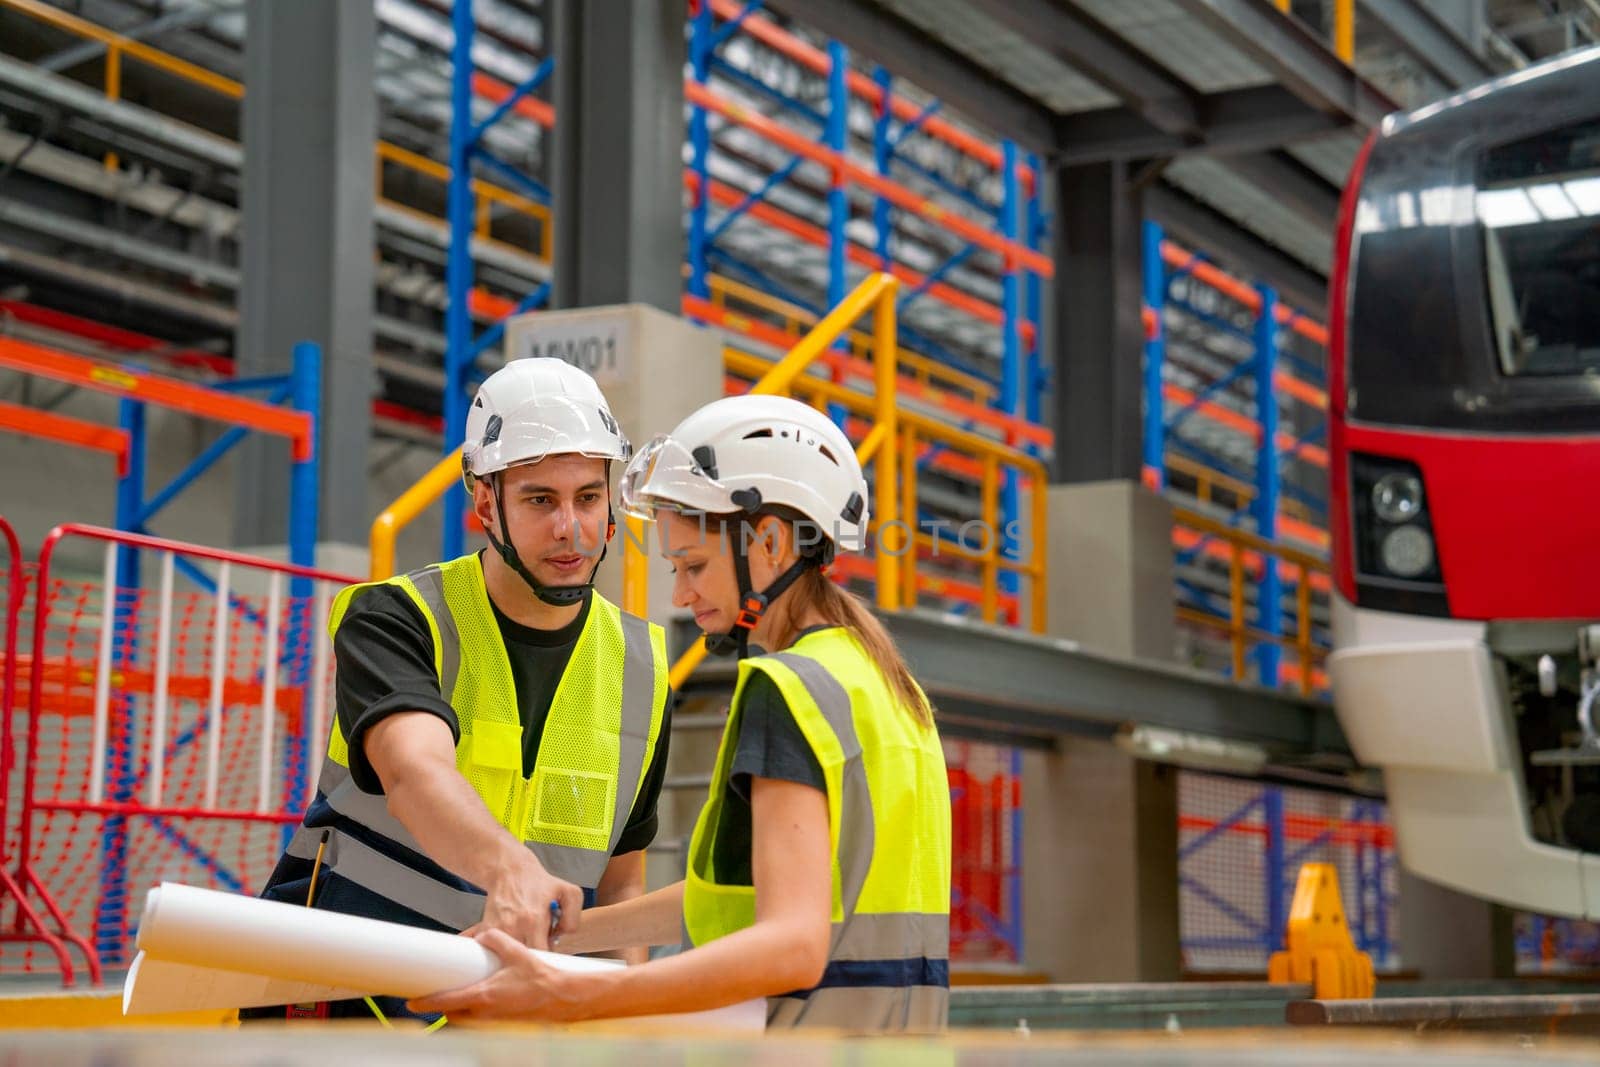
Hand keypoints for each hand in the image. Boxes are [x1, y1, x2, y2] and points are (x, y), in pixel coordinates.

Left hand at [407, 928, 596, 1020]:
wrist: (565, 998)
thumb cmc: (543, 980)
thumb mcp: (519, 953)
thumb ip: (497, 941)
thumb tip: (483, 937)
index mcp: (484, 996)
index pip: (446, 1002)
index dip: (426, 1003)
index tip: (413, 1002)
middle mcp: (486, 1014)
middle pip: (452, 1016)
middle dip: (443, 1008)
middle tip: (436, 996)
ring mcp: (495, 1023)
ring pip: (466, 1021)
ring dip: (460, 1012)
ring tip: (459, 998)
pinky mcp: (504, 1026)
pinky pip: (482, 1023)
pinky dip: (476, 1015)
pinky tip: (485, 1003)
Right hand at [481, 851, 583, 950]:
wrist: (510, 870)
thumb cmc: (539, 882)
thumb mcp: (568, 892)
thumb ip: (573, 918)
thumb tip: (563, 936)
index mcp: (534, 920)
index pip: (541, 954)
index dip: (547, 957)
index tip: (549, 952)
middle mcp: (514, 926)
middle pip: (523, 958)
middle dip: (532, 956)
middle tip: (538, 945)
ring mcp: (497, 928)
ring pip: (507, 954)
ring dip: (516, 951)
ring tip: (525, 939)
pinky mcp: (486, 927)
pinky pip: (493, 946)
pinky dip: (500, 946)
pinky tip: (510, 937)